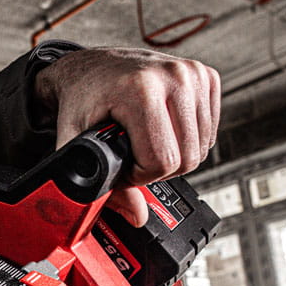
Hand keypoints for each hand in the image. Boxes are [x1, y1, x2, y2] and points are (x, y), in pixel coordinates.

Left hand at [35, 47, 220, 225]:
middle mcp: (173, 76)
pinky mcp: (206, 75)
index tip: (120, 165)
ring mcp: (193, 73)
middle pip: (187, 158)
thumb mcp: (76, 142)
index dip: (139, 176)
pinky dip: (187, 140)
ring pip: (201, 148)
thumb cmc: (81, 100)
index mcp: (141, 88)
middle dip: (157, 169)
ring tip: (144, 142)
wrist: (89, 69)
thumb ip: (99, 183)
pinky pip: (209, 131)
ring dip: (173, 155)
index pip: (162, 160)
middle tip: (131, 156)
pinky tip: (162, 129)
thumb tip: (137, 215)